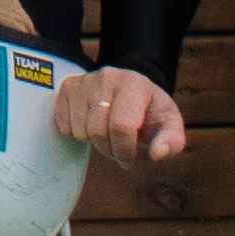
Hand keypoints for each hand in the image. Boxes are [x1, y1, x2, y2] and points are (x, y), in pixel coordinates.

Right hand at [55, 64, 187, 165]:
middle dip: (108, 149)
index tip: (129, 159)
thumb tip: (158, 153)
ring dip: (92, 141)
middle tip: (117, 149)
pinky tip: (90, 124)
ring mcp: (85, 80)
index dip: (124, 150)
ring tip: (106, 134)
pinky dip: (75, 131)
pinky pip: (63, 122)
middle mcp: (108, 76)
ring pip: (79, 129)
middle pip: (97, 130)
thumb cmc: (149, 112)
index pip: (121, 125)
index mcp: (136, 83)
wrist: (131, 91)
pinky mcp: (68, 86)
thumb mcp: (169, 125)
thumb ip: (172, 142)